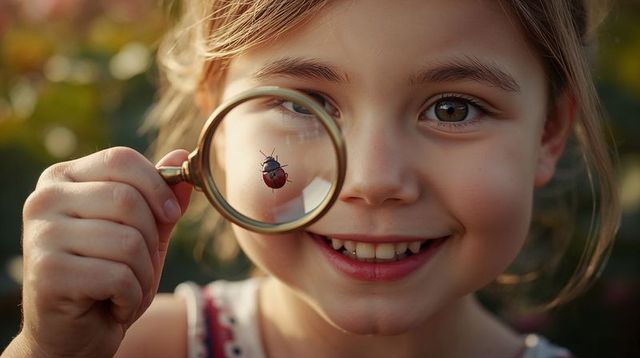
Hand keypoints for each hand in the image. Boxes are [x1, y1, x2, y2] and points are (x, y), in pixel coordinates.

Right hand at [14, 147, 191, 356]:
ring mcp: (41, 235)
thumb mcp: (142, 232)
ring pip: (128, 241)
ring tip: (124, 287)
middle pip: (128, 200)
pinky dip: (130, 296)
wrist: (73, 335)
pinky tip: (113, 304)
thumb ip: (160, 196)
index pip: (121, 159)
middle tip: (139, 264)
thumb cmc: (108, 277)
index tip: (171, 214)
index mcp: (63, 179)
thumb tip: (180, 156)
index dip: (158, 185)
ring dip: (142, 274)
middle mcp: (44, 200)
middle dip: (151, 239)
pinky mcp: (47, 272)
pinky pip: (118, 276)